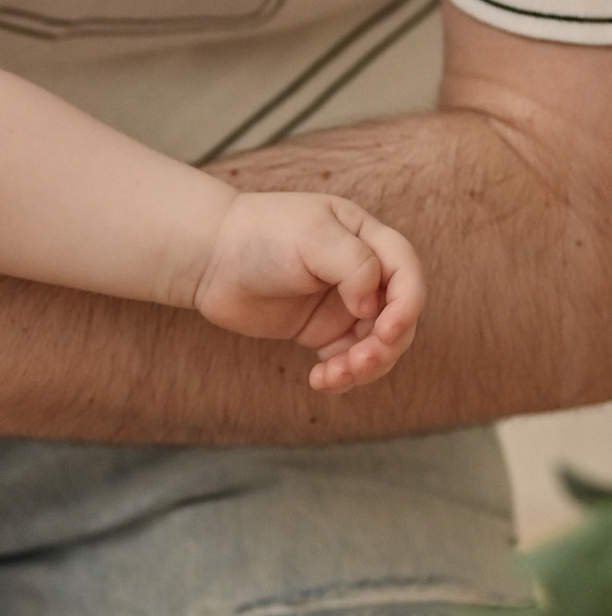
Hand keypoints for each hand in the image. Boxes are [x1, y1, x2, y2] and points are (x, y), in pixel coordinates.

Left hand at [192, 190, 423, 390]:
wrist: (208, 257)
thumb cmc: (260, 235)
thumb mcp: (312, 236)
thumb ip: (354, 264)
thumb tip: (371, 307)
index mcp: (368, 239)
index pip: (407, 275)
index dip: (407, 306)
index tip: (386, 330)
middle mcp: (362, 273)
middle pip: (398, 317)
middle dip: (386, 345)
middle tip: (358, 362)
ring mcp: (343, 304)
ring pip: (376, 345)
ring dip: (365, 367)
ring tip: (334, 376)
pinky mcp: (321, 331)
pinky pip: (347, 360)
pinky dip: (341, 375)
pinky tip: (321, 380)